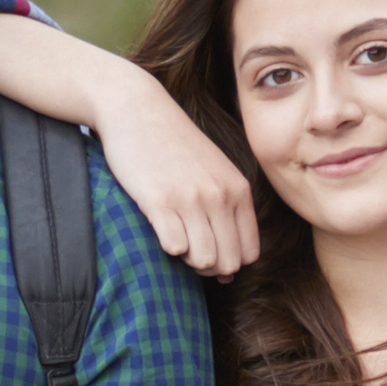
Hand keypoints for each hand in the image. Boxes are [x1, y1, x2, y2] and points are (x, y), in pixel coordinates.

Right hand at [87, 85, 260, 277]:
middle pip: (228, 262)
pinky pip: (175, 247)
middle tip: (188, 249)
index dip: (229, 262)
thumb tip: (228, 274)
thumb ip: (227, 215)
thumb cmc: (173, 146)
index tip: (208, 249)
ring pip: (203, 260)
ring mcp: (191, 198)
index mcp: (238, 190)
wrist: (137, 110)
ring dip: (186, 260)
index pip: (249, 253)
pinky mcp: (159, 200)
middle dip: (208, 268)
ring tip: (174, 239)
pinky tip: (159, 229)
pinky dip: (167, 248)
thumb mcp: (213, 173)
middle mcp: (220, 195)